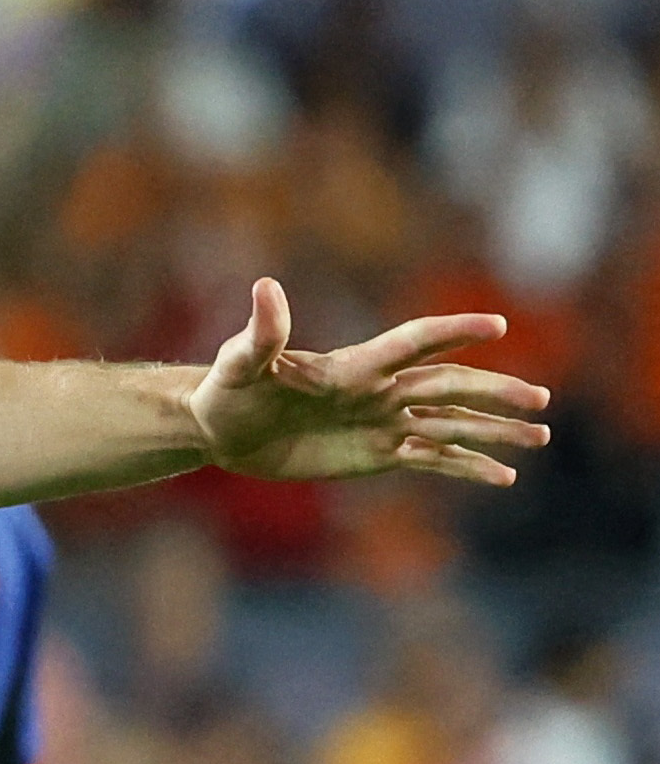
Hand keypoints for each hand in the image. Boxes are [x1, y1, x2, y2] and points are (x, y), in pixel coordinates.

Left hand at [185, 279, 550, 487]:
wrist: (221, 429)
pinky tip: (503, 476)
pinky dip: (467, 466)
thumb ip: (262, 333)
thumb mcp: (240, 363)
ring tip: (541, 434)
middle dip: (494, 391)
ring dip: (495, 428)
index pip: (413, 342)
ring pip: (451, 422)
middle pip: (449, 385)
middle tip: (541, 398)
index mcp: (354, 365)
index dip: (452, 331)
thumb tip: (266, 287)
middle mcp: (379, 391)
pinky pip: (432, 459)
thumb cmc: (228, 390)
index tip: (497, 323)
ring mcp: (383, 423)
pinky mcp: (377, 454)